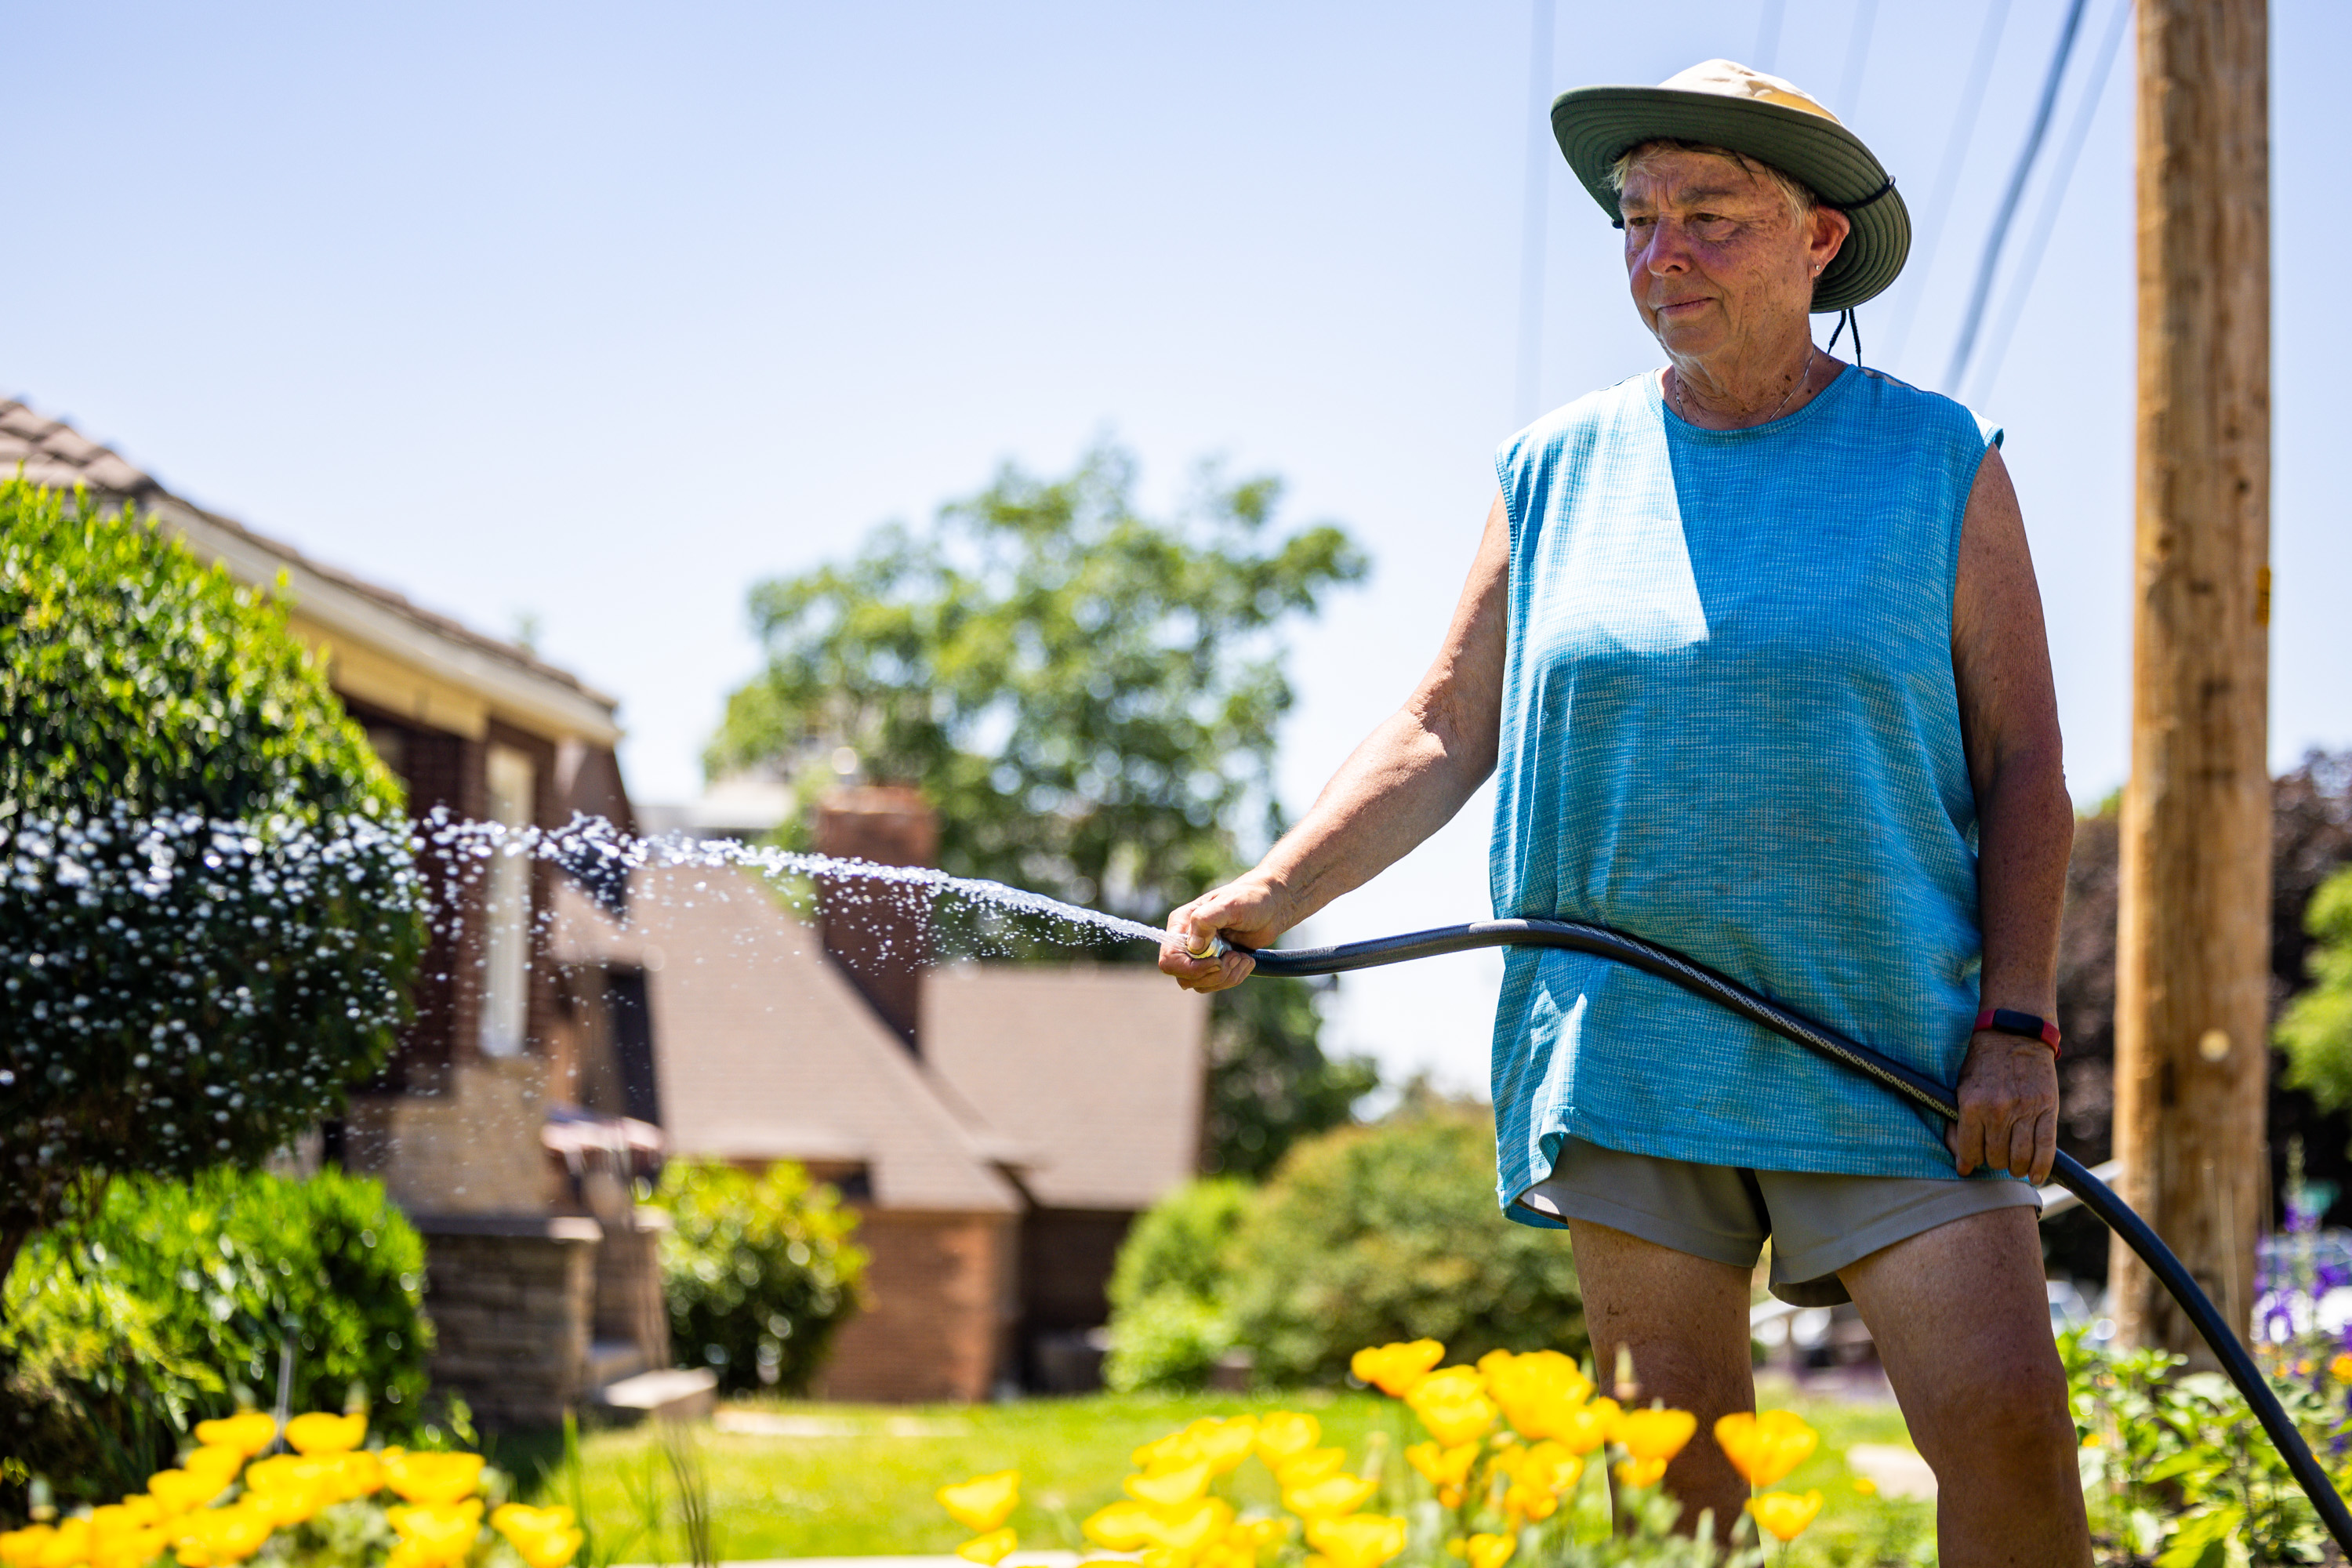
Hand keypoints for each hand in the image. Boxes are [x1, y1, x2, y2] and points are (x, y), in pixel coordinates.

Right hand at [1158, 874, 1293, 993]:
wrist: (1272, 906)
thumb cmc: (1250, 898)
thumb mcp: (1229, 904)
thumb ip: (1206, 920)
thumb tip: (1193, 947)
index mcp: (1182, 924)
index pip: (1169, 959)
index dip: (1190, 968)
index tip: (1216, 961)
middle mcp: (1187, 942)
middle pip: (1184, 977)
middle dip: (1213, 974)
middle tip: (1235, 956)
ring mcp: (1201, 955)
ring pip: (1201, 985)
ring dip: (1226, 976)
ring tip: (1243, 957)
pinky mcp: (1216, 964)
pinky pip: (1217, 983)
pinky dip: (1234, 977)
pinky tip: (1246, 960)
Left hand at [1946, 1029, 2059, 1182]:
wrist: (2014, 1033)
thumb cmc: (1982, 1062)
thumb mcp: (1961, 1087)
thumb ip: (1957, 1123)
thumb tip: (1961, 1161)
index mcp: (1972, 1104)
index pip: (1969, 1150)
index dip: (1969, 1162)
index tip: (1969, 1165)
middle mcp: (1998, 1110)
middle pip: (1995, 1157)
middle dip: (1992, 1162)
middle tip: (1993, 1156)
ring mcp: (2025, 1110)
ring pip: (2019, 1157)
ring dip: (2014, 1167)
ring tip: (2012, 1164)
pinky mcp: (2048, 1109)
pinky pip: (2046, 1148)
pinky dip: (2040, 1167)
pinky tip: (2035, 1176)